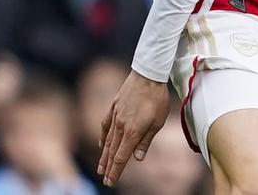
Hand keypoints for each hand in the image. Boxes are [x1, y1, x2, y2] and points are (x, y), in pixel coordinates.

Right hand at [98, 70, 169, 185]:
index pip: (121, 157)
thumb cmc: (156, 99)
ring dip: (104, 155)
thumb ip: (145, 141)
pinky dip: (103, 136)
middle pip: (112, 151)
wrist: (147, 74)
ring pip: (107, 140)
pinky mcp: (113, 107)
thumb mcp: (157, 122)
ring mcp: (115, 116)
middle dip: (108, 167)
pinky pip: (105, 125)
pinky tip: (101, 144)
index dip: (116, 171)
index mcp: (132, 132)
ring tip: (100, 168)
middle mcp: (120, 126)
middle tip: (105, 179)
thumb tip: (138, 157)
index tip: (110, 182)